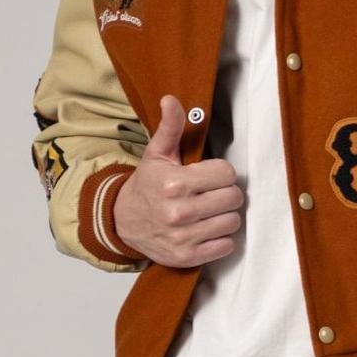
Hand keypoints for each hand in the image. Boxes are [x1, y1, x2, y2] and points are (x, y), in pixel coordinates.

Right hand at [113, 94, 243, 265]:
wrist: (122, 221)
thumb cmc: (147, 185)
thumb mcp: (157, 154)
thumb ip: (171, 127)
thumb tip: (171, 99)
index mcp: (175, 183)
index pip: (227, 173)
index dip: (221, 173)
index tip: (209, 175)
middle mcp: (179, 212)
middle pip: (234, 197)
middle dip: (226, 193)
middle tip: (211, 193)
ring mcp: (183, 237)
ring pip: (233, 222)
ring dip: (225, 216)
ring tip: (209, 211)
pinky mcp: (187, 257)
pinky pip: (226, 246)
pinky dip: (221, 239)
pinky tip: (207, 229)